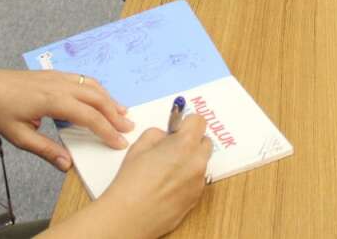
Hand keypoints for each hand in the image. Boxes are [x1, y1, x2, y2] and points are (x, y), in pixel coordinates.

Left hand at [0, 69, 133, 171]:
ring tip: (122, 112)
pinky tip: (100, 98)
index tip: (119, 142)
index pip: (87, 115)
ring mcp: (56, 76)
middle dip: (114, 113)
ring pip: (91, 84)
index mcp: (51, 100)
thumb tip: (68, 165)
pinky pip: (81, 79)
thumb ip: (45, 149)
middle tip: (129, 128)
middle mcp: (58, 84)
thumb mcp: (19, 136)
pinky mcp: (52, 73)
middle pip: (95, 97)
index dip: (106, 129)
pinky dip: (96, 88)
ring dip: (108, 98)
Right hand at [99, 114, 211, 238]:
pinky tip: (168, 186)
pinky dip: (187, 179)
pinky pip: (196, 181)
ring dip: (190, 161)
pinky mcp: (196, 198)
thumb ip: (158, 134)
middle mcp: (197, 162)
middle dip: (192, 142)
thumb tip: (166, 136)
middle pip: (205, 142)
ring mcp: (199, 182)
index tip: (179, 128)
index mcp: (185, 144)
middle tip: (173, 148)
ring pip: (201, 163)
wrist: (130, 215)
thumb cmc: (132, 182)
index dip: (187, 123)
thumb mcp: (140, 146)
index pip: (199, 121)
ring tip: (167, 171)